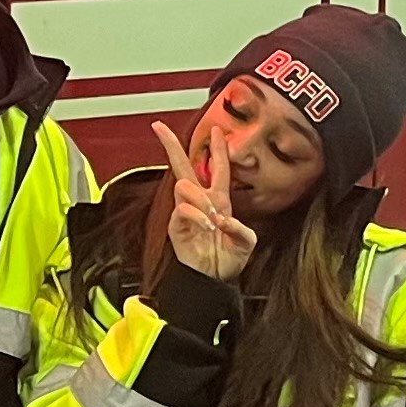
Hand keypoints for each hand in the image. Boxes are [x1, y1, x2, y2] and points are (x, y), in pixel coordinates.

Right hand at [151, 119, 253, 280]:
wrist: (213, 279)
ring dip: (200, 198)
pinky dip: (196, 215)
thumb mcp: (246, 242)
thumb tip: (224, 218)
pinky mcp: (175, 225)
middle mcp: (200, 201)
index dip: (217, 149)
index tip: (216, 130)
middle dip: (171, 145)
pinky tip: (206, 225)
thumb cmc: (227, 259)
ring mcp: (185, 212)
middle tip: (159, 127)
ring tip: (212, 218)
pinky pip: (181, 209)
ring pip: (184, 185)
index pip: (217, 168)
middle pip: (183, 166)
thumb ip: (242, 229)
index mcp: (218, 200)